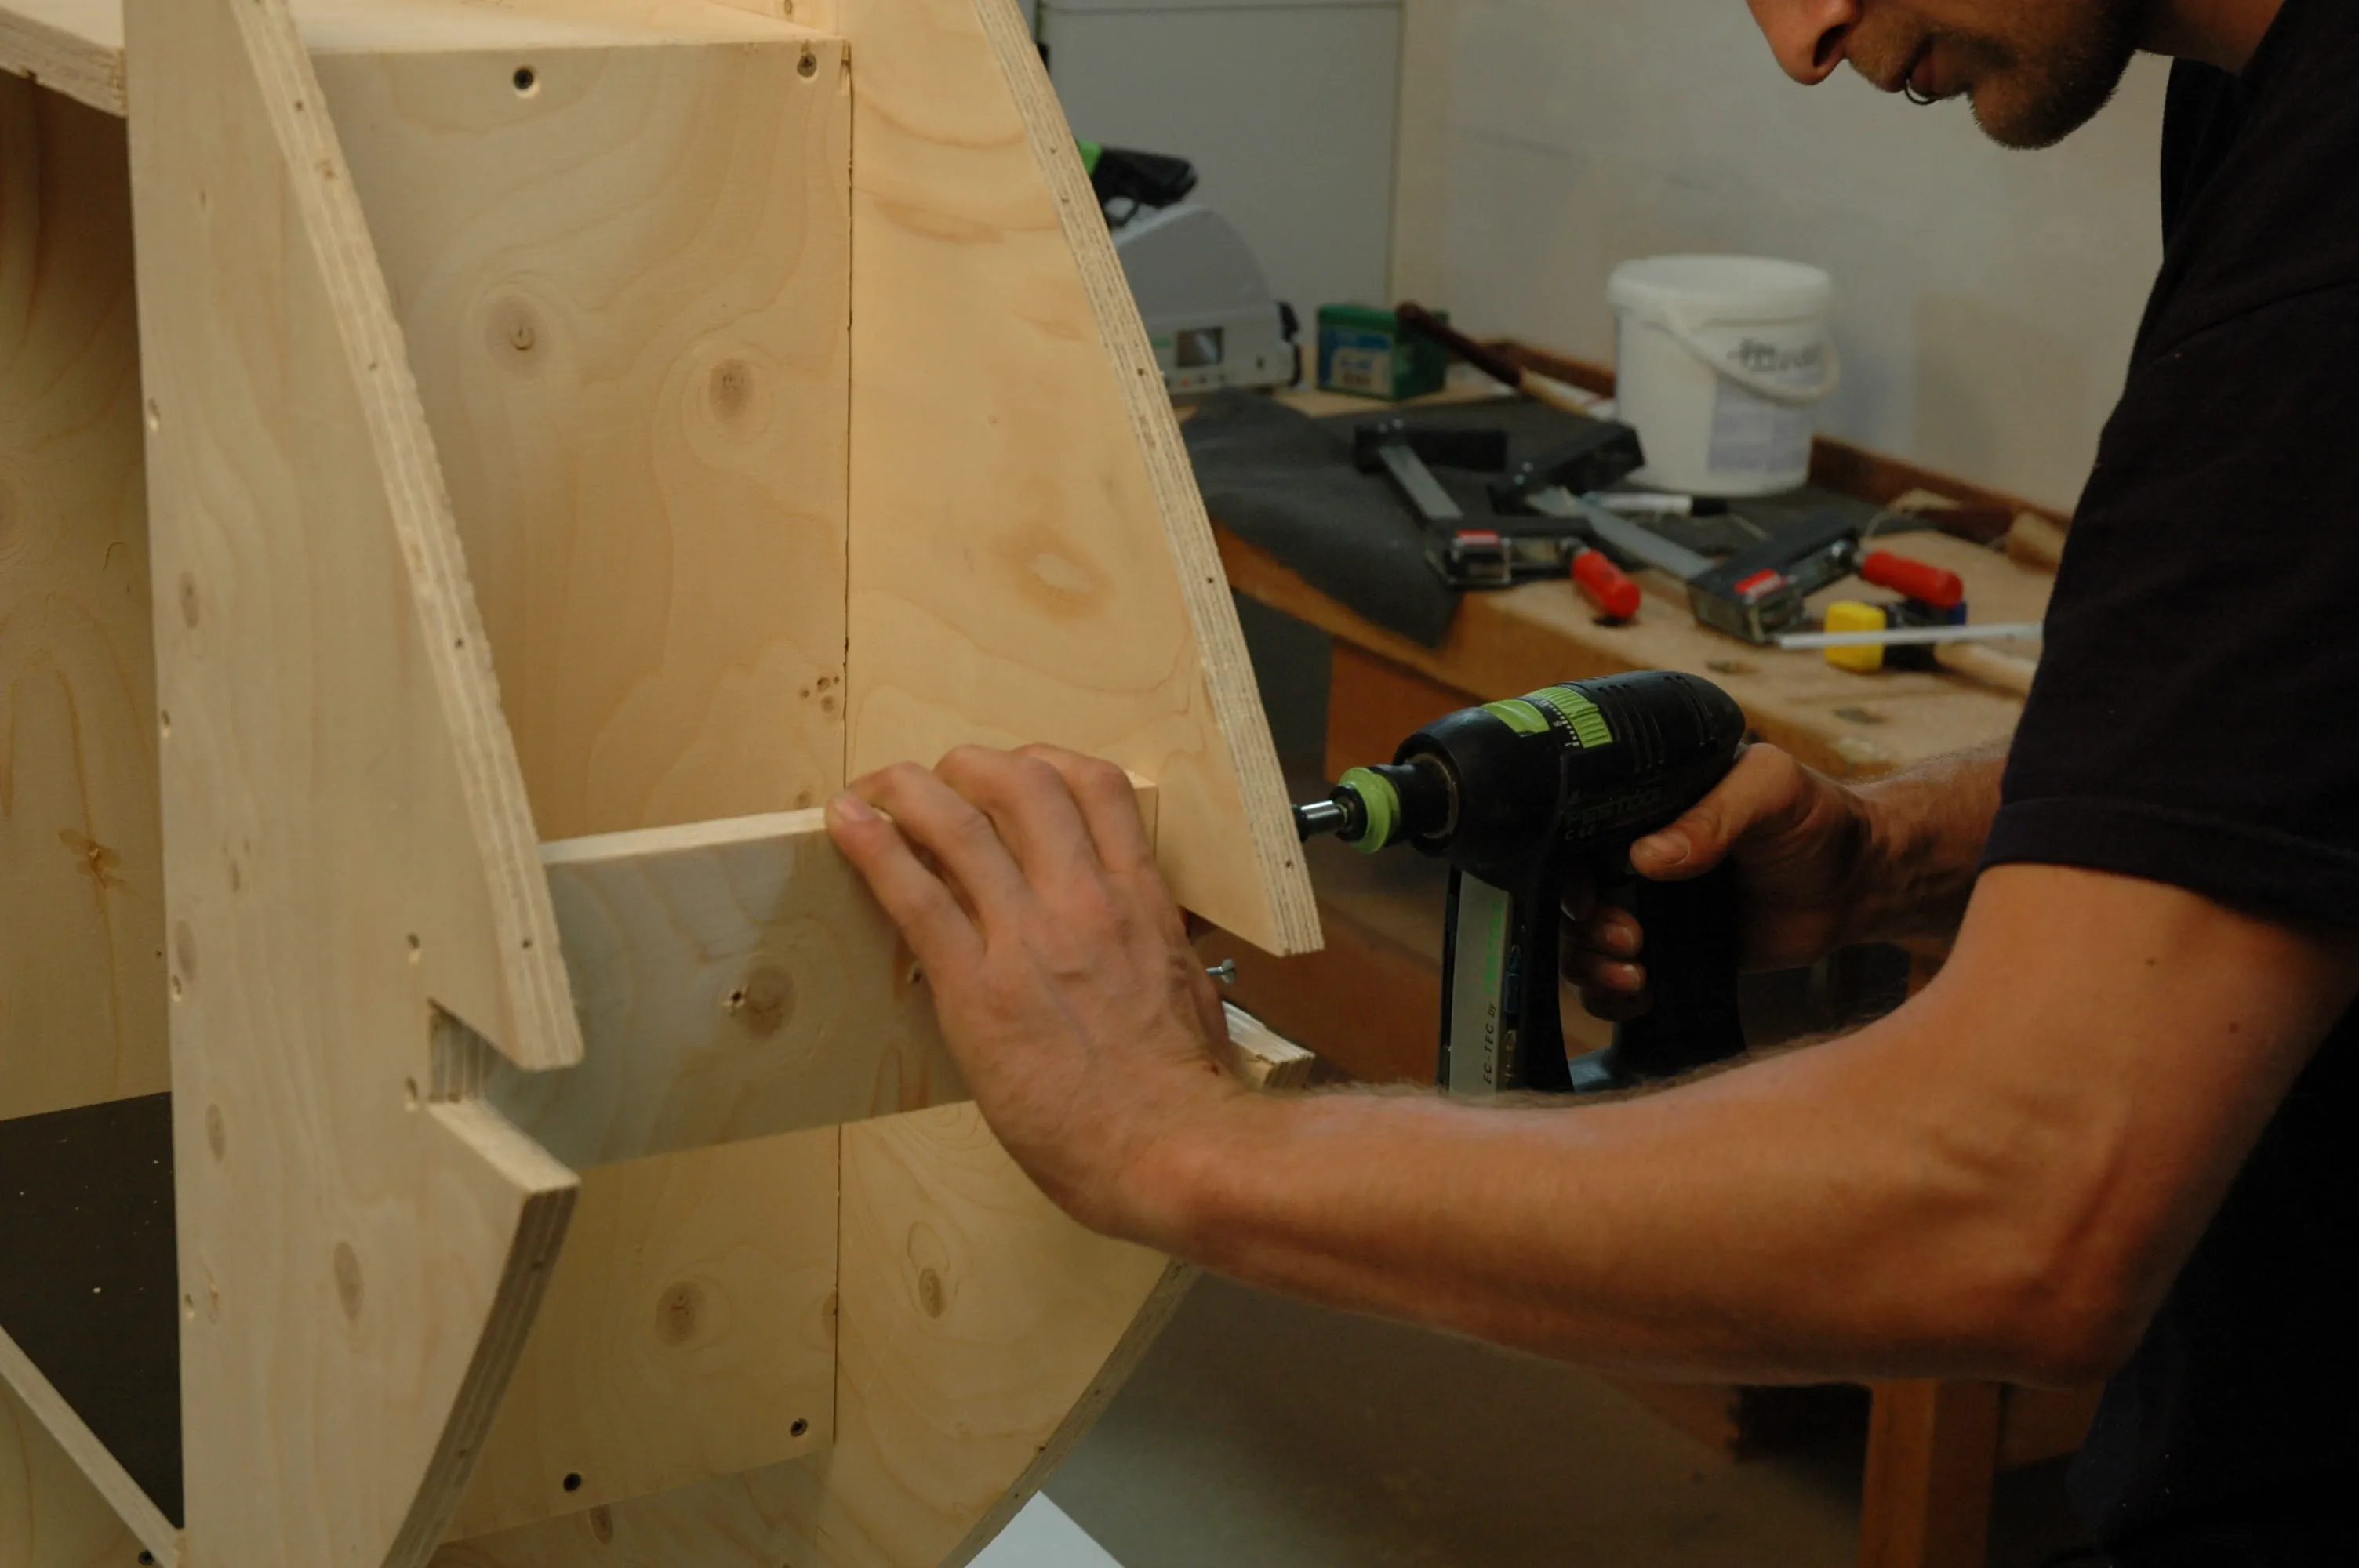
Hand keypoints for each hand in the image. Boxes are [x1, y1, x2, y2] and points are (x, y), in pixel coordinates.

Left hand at [825, 746, 1246, 1240]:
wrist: (1168, 1146)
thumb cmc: (1184, 1091)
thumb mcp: (1188, 993)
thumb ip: (1153, 951)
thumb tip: (1140, 946)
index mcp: (1139, 900)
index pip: (1097, 788)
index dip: (1046, 763)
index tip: (1016, 773)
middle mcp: (1083, 900)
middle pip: (1021, 783)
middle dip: (970, 766)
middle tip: (940, 781)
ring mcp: (1027, 938)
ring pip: (959, 823)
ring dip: (908, 790)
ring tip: (878, 788)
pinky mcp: (977, 988)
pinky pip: (915, 897)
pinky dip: (873, 850)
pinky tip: (846, 825)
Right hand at [1567, 744, 1874, 1019]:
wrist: (1860, 883)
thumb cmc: (1816, 820)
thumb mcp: (1770, 791)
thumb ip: (1716, 816)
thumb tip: (1647, 857)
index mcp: (1644, 811)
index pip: (1573, 841)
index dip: (1569, 877)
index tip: (1592, 900)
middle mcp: (1634, 860)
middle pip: (1570, 902)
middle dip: (1585, 931)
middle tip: (1631, 940)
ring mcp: (1649, 911)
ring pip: (1583, 947)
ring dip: (1592, 967)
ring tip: (1637, 975)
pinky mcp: (1670, 956)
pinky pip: (1617, 983)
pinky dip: (1611, 998)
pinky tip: (1641, 996)